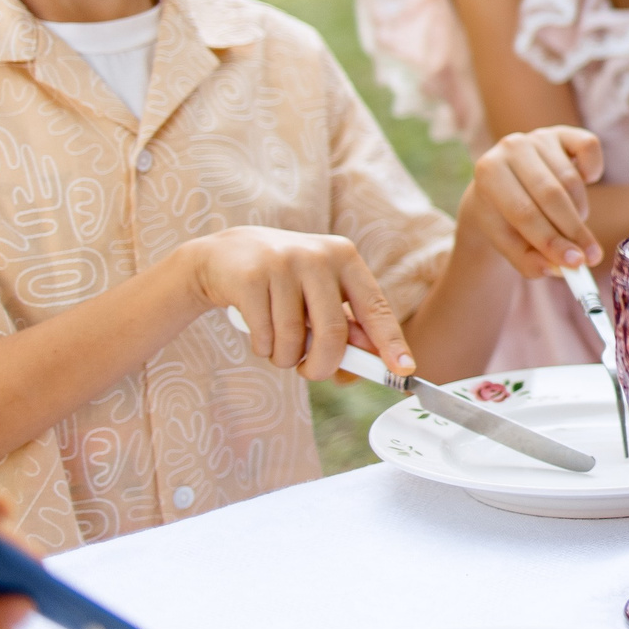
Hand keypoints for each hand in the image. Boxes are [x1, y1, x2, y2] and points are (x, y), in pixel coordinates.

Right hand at [179, 228, 411, 379]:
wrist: (223, 256)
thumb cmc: (283, 284)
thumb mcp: (319, 295)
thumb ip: (345, 327)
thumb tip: (367, 365)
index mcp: (345, 258)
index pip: (376, 307)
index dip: (391, 343)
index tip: (405, 370)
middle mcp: (319, 256)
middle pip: (334, 332)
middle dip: (323, 366)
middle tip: (311, 373)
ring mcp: (283, 263)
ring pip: (295, 339)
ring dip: (286, 358)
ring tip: (279, 345)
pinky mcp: (250, 278)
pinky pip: (265, 337)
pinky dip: (263, 349)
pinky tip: (258, 333)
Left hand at [463, 126, 603, 276]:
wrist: (500, 187)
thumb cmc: (504, 219)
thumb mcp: (508, 244)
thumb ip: (529, 261)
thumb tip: (559, 269)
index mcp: (488, 173)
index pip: (524, 212)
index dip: (551, 240)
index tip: (574, 264)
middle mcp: (511, 147)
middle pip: (551, 194)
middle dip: (573, 230)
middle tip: (590, 257)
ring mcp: (538, 137)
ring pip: (572, 180)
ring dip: (579, 211)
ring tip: (570, 226)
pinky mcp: (563, 133)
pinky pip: (589, 148)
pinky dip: (593, 171)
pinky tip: (584, 185)